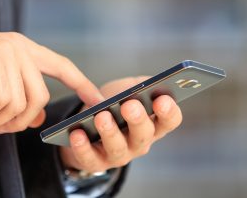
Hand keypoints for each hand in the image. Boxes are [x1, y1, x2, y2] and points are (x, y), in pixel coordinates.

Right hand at [0, 30, 102, 133]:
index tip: (97, 100)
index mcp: (23, 51)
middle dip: (19, 121)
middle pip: (41, 97)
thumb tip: (40, 118)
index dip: (81, 83)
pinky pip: (3, 100)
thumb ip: (19, 102)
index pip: (61, 66)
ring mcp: (7, 50)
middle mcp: (19, 47)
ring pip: (23, 102)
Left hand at [59, 77, 182, 172]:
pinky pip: (89, 158)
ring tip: (101, 116)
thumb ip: (139, 84)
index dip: (168, 112)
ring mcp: (118, 155)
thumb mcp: (126, 89)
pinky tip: (77, 133)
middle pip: (144, 135)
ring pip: (117, 148)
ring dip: (110, 132)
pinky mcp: (95, 163)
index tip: (162, 99)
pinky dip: (82, 147)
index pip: (169, 121)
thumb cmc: (112, 105)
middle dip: (137, 120)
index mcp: (152, 123)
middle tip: (129, 105)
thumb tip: (147, 83)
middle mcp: (139, 142)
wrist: (86, 124)